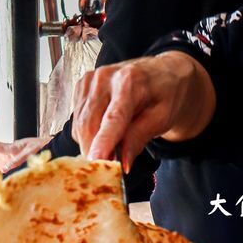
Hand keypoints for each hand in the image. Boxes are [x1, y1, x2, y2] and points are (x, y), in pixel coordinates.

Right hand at [71, 51, 215, 171]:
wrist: (162, 72)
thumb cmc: (164, 95)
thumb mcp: (162, 118)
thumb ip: (140, 137)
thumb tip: (122, 163)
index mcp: (130, 81)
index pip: (113, 118)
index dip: (103, 142)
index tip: (95, 162)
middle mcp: (105, 76)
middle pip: (90, 124)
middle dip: (95, 151)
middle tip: (107, 170)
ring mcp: (90, 79)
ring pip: (80, 124)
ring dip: (90, 144)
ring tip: (110, 151)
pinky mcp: (82, 85)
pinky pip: (77, 120)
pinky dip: (87, 133)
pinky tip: (103, 133)